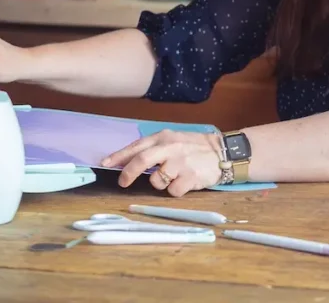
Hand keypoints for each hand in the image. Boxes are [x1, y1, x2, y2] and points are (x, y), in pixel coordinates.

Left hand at [101, 130, 223, 196]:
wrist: (222, 151)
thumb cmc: (194, 147)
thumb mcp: (173, 140)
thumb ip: (153, 148)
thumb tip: (128, 161)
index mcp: (164, 137)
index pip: (137, 146)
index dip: (119, 156)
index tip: (105, 163)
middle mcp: (171, 147)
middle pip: (142, 161)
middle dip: (128, 174)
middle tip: (123, 183)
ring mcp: (181, 162)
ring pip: (156, 181)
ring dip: (159, 184)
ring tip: (172, 177)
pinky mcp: (190, 177)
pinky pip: (172, 191)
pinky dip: (175, 190)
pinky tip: (184, 182)